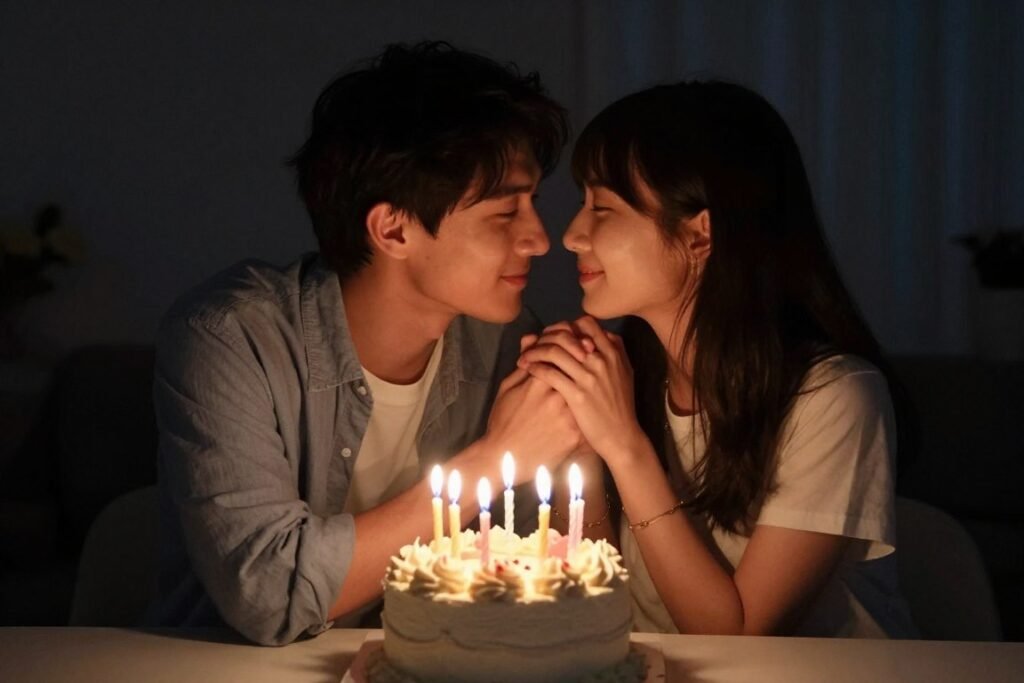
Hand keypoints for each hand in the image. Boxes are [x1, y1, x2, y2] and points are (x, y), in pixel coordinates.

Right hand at [480, 340, 581, 483]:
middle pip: (580, 369)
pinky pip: (591, 417)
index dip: (569, 344)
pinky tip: (593, 408)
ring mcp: (568, 417)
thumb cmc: (503, 421)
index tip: (572, 345)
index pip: (561, 351)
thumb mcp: (508, 388)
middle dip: (584, 360)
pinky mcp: (575, 436)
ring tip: (590, 384)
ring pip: (589, 391)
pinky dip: (594, 410)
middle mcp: (557, 397)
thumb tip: (532, 338)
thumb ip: (525, 362)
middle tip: (586, 359)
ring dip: (592, 383)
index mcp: (539, 382)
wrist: (504, 459)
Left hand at [517, 316, 646, 463]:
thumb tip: (603, 334)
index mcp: (612, 352)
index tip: (555, 336)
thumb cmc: (621, 406)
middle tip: (533, 344)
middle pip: (566, 334)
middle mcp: (601, 360)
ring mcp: (588, 377)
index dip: (567, 325)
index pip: (586, 322)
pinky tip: (528, 370)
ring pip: (554, 351)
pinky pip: (549, 373)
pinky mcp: (576, 395)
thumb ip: (615, 351)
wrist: (621, 436)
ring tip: (524, 358)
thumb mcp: (625, 373)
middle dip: (545, 337)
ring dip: (534, 352)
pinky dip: (535, 367)